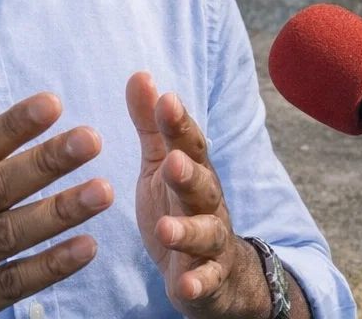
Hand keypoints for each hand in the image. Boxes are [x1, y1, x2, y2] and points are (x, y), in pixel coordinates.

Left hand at [126, 73, 272, 318]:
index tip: (166, 100)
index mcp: (194, 172)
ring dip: (188, 231)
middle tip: (172, 162)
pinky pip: (206, 282)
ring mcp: (212, 244)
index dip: (179, 124)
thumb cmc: (181, 208)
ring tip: (166, 230)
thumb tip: (140, 75)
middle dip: (189, 174)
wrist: (220, 276)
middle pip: (203, 186)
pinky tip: (183, 285)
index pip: (189, 144)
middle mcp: (207, 204)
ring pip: (206, 235)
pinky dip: (197, 283)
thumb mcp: (161, 165)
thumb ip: (152, 125)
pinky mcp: (209, 281)